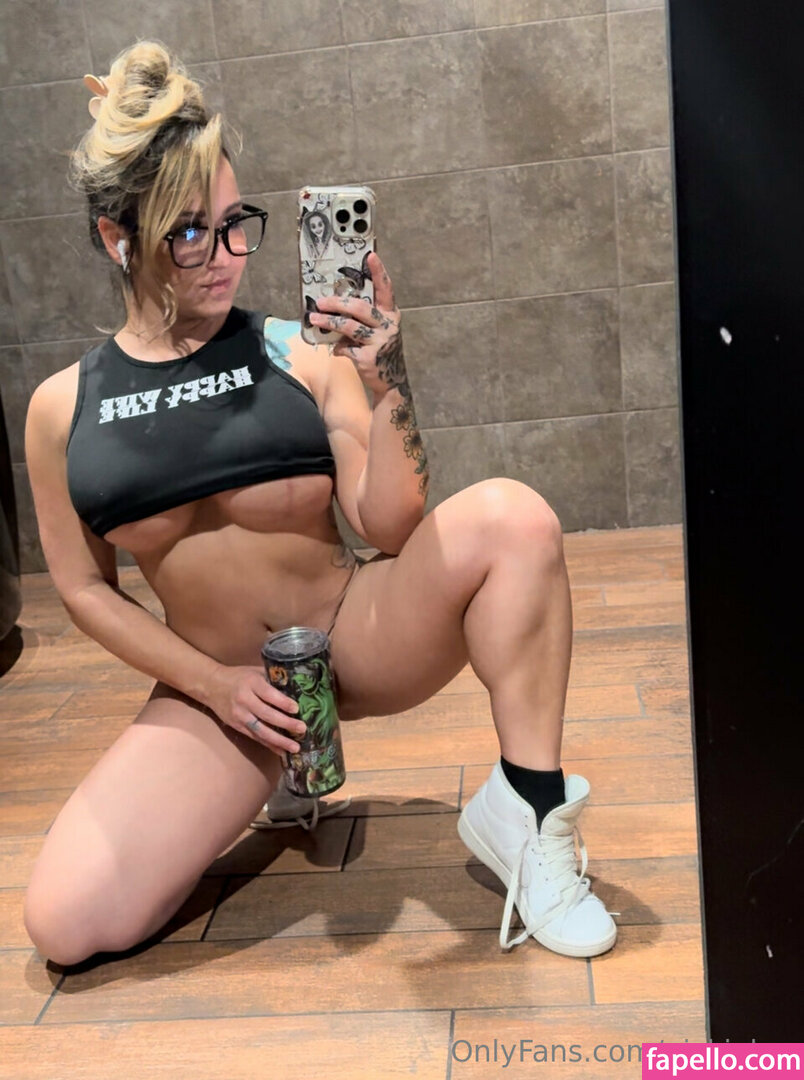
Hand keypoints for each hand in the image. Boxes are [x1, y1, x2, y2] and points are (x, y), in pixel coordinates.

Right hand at [204, 665, 305, 753]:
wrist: (211, 686)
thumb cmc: (238, 676)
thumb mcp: (254, 671)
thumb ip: (272, 678)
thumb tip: (296, 686)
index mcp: (251, 683)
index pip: (269, 694)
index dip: (283, 702)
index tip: (296, 709)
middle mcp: (245, 700)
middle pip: (267, 714)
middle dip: (286, 723)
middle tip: (302, 728)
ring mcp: (240, 715)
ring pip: (261, 730)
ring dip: (279, 740)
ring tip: (295, 747)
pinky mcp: (237, 726)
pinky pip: (255, 737)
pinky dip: (269, 745)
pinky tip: (281, 750)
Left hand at [309, 252, 404, 399]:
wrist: (391, 381)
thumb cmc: (380, 351)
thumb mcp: (378, 331)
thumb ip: (362, 319)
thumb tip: (333, 308)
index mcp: (390, 315)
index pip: (386, 289)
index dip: (379, 272)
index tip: (370, 255)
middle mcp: (388, 326)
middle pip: (359, 307)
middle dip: (336, 303)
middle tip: (320, 302)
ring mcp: (380, 342)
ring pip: (349, 327)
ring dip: (328, 322)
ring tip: (314, 319)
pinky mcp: (369, 358)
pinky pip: (346, 348)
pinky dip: (339, 348)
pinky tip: (337, 350)